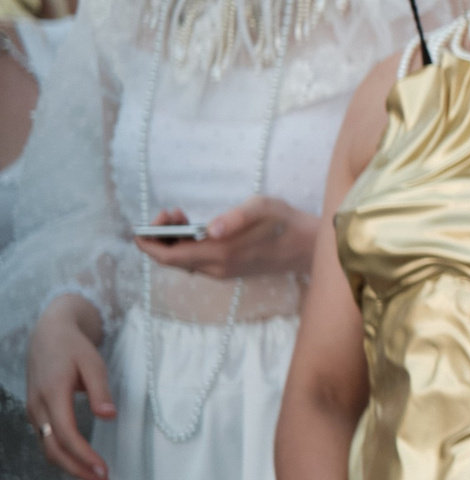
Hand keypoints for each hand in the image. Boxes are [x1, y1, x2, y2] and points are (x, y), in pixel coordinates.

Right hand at [26, 295, 111, 479]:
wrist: (48, 334)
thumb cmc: (74, 348)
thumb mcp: (93, 363)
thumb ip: (100, 390)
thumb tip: (109, 416)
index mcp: (52, 394)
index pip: (66, 434)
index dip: (84, 455)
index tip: (104, 470)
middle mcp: (38, 407)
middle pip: (53, 449)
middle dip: (78, 470)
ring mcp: (34, 412)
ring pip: (48, 448)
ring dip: (71, 467)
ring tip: (97, 479)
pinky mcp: (37, 414)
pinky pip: (47, 441)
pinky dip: (63, 456)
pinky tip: (81, 464)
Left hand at [136, 197, 317, 280]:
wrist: (310, 247)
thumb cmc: (286, 222)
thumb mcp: (263, 207)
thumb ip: (236, 216)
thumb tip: (209, 228)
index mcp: (220, 253)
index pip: (167, 257)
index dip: (149, 242)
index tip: (149, 221)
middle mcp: (216, 268)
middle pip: (170, 260)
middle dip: (160, 237)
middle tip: (171, 212)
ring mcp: (222, 273)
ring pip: (182, 262)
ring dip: (173, 241)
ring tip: (182, 216)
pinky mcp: (228, 271)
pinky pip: (195, 262)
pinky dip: (186, 246)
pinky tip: (196, 229)